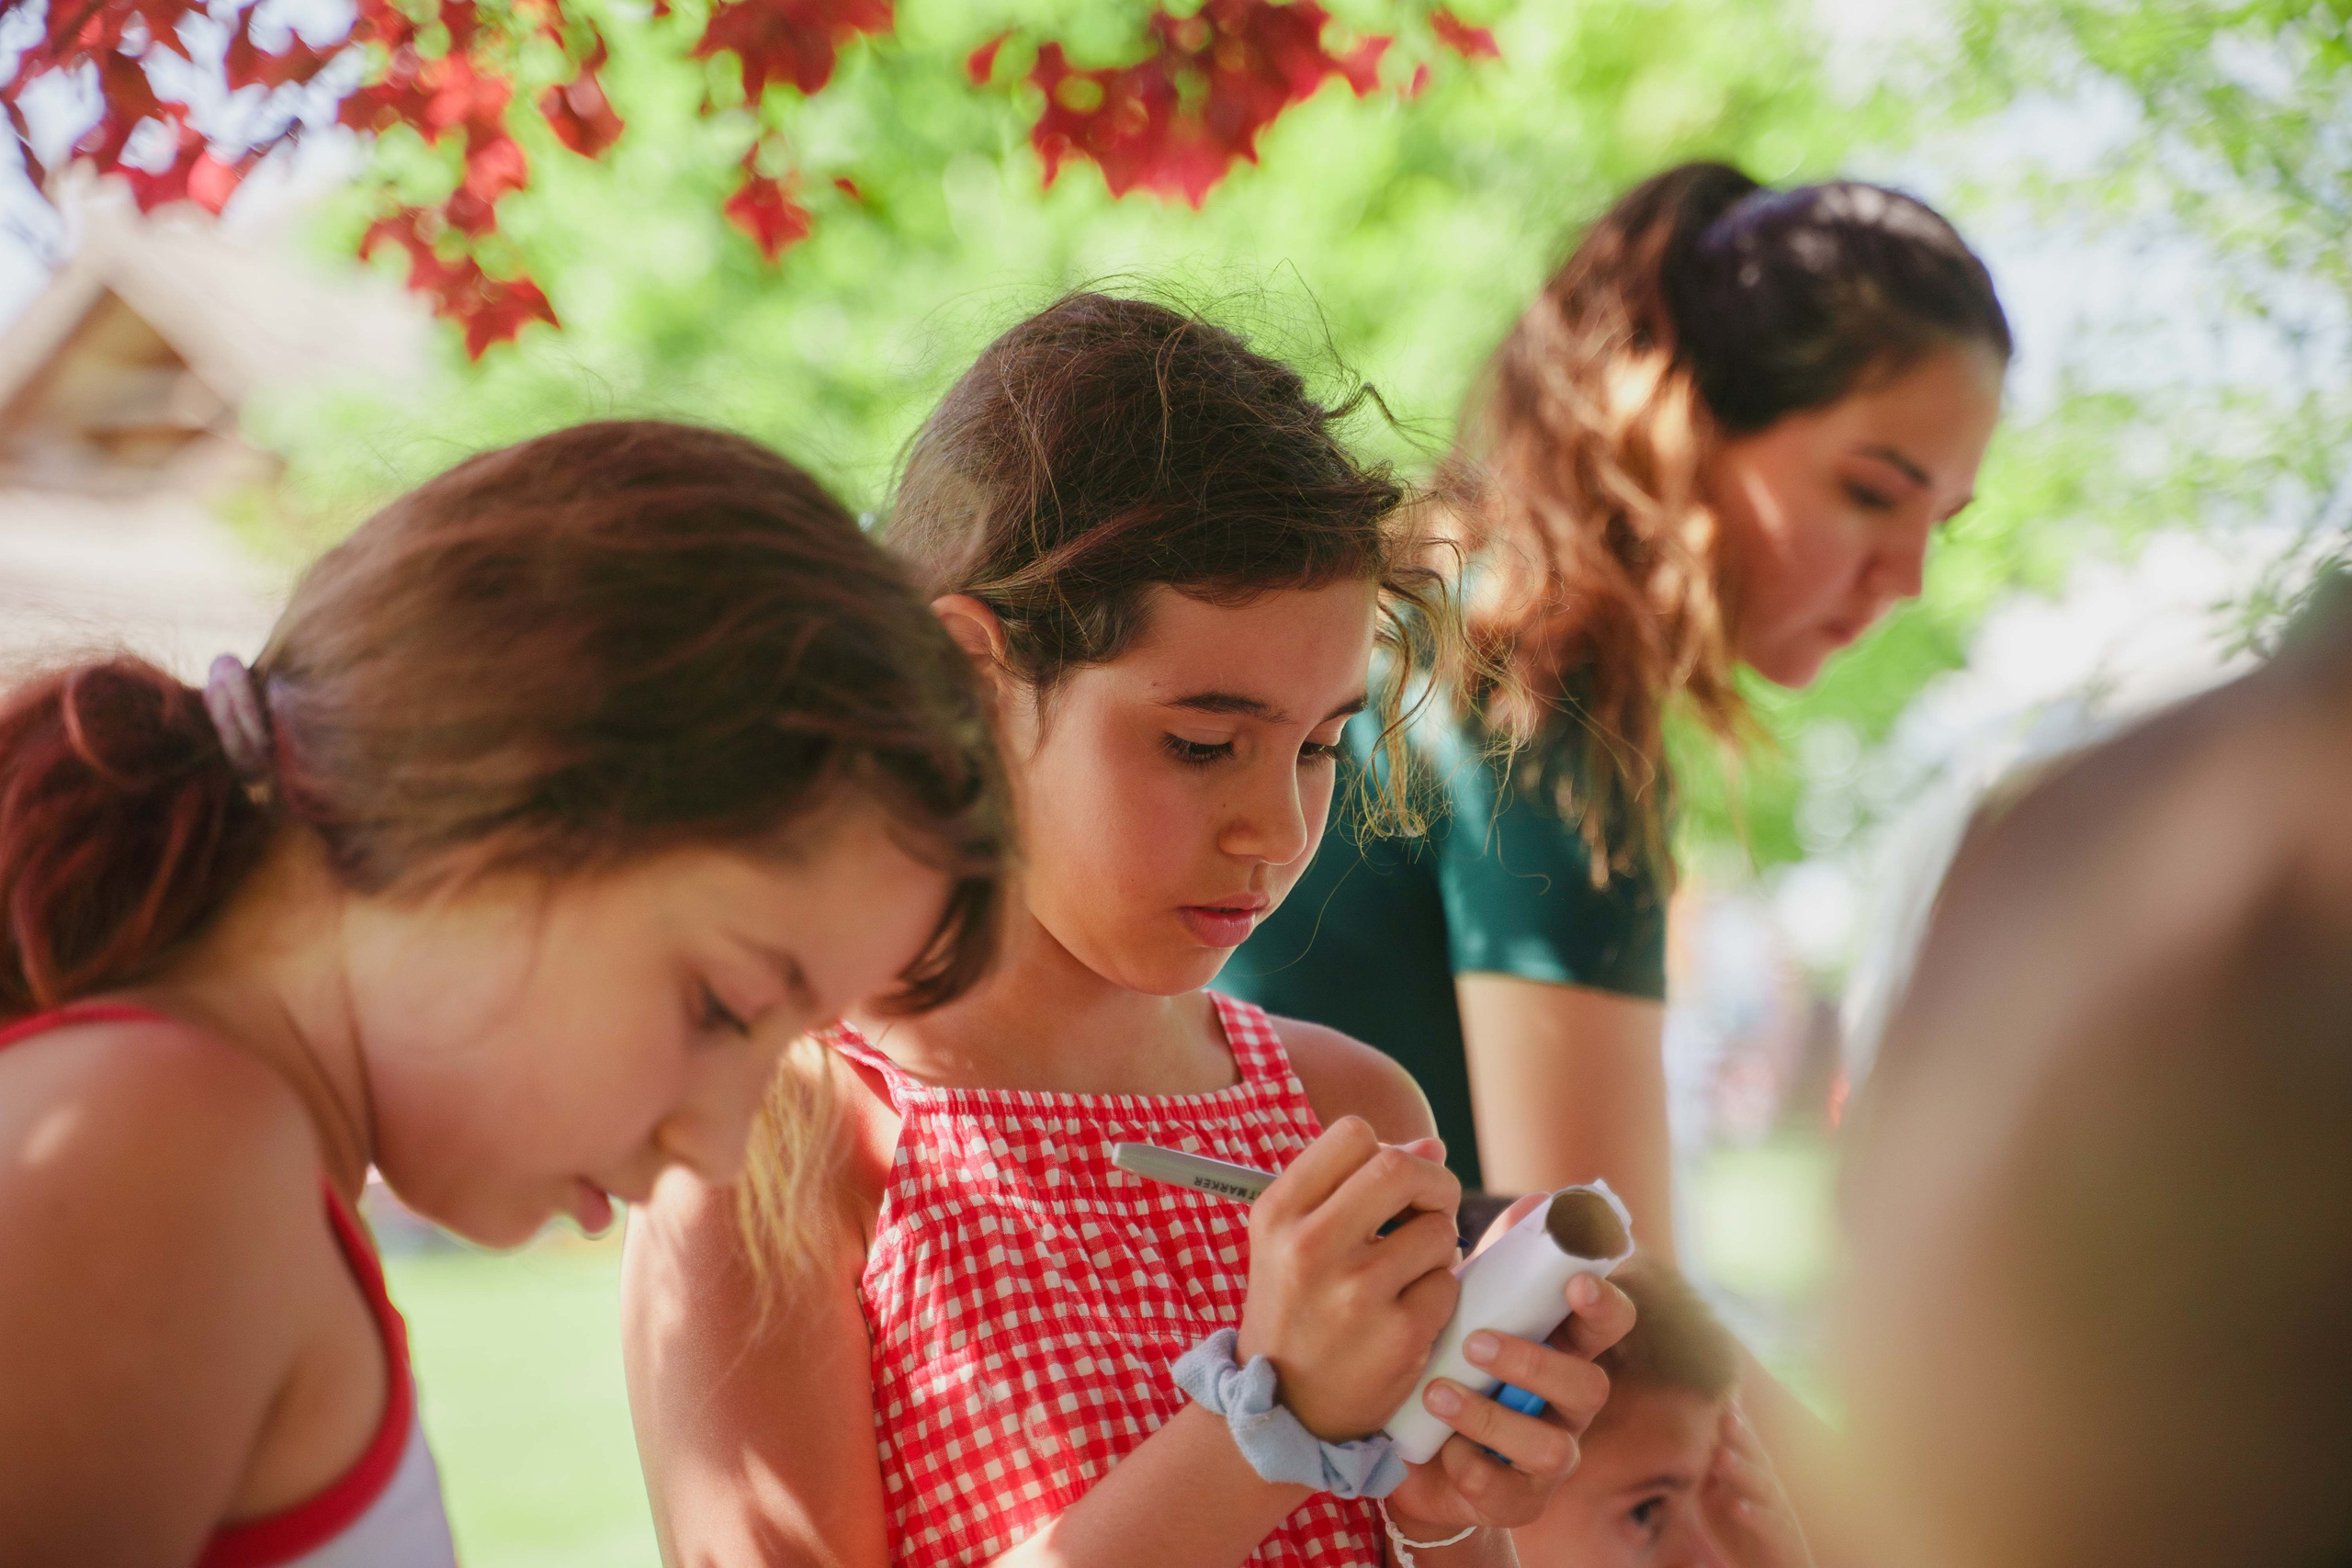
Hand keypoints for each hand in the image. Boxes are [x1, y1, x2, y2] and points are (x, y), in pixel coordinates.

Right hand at [1237, 1118, 1461, 1440]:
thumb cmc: (1297, 1309)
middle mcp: (1310, 1246)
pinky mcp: (1398, 1334)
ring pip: (1437, 1229)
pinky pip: (1449, 1283)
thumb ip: (1354, 1185)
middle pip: (1400, 1167)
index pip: (1352, 1134)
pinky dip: (1438, 1294)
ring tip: (1405, 1275)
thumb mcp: (1294, 1240)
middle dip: (1431, 1183)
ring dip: (1436, 1247)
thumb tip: (1434, 1145)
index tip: (1392, 1183)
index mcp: (1278, 1213)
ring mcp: (1356, 1292)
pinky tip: (1408, 1313)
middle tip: (1429, 1210)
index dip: (1387, 1149)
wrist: (1285, 1408)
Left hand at [1380, 1194, 1637, 1535]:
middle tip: (1478, 1340)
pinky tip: (1440, 1450)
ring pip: (1552, 1445)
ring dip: (1491, 1417)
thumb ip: (1499, 1262)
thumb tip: (1539, 1200)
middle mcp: (1567, 1404)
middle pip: (1590, 1385)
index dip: (1603, 1302)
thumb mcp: (1466, 1309)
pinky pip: (1509, 1493)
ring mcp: (1548, 1457)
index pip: (1605, 1321)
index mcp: (1562, 1347)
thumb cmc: (1450, 1363)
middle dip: (1538, 1363)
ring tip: (1437, 1392)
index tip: (1577, 1280)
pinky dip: (1472, 1468)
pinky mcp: (1518, 1501)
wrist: (1411, 1454)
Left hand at [1700, 1404, 1814, 1567]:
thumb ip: (1705, 1468)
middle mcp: (1766, 1486)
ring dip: (1743, 1470)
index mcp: (1750, 1472)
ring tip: (1722, 1457)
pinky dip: (1755, 1515)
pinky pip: (1770, 1525)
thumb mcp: (1717, 1496)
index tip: (1717, 1395)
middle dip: (1740, 1435)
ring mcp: (1776, 1510)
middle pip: (1755, 1455)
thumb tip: (1682, 1436)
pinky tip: (1738, 1508)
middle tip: (1725, 1416)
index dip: (1732, 1418)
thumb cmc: (1741, 1530)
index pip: (1742, 1441)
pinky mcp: (1781, 1539)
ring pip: (1763, 1485)